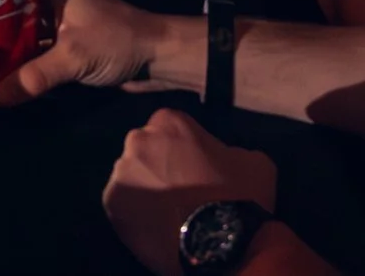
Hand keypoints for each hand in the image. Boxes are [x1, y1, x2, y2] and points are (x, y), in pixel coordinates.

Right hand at [0, 0, 163, 103]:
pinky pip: (40, 50)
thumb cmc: (116, 41)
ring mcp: (64, 25)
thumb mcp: (72, 57)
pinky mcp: (73, 47)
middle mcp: (55, 1)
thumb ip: (35, 76)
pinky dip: (25, 59)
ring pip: (26, 31)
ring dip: (8, 44)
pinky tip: (7, 73)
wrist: (159, 58)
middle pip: (14, 7)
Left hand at [102, 109, 277, 275]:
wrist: (220, 243)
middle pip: (146, 149)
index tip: (196, 168)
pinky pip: (122, 203)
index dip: (185, 149)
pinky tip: (157, 223)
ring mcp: (122, 172)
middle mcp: (138, 139)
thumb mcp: (253, 161)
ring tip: (168, 211)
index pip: (172, 128)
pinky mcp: (112, 203)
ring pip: (132, 176)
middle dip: (160, 165)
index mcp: (169, 121)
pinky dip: (135, 212)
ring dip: (146, 187)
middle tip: (180, 190)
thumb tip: (223, 156)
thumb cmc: (238, 196)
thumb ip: (230, 149)